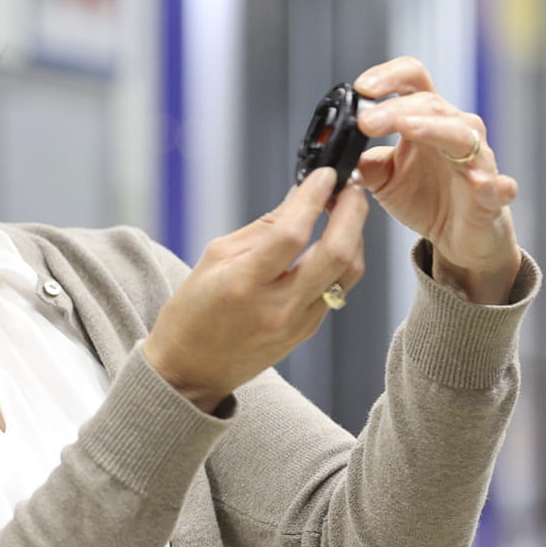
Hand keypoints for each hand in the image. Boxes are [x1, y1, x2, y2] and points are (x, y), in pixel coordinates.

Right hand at [143, 168, 368, 411]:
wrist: (191, 371)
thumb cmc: (192, 313)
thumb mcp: (213, 259)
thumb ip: (259, 230)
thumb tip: (296, 199)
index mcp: (244, 284)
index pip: (291, 234)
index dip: (312, 199)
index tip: (324, 175)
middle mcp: (277, 307)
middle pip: (336, 254)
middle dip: (351, 213)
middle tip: (350, 188)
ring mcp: (298, 323)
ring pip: (347, 273)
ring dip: (354, 237)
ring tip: (346, 212)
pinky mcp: (307, 332)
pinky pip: (337, 290)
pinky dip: (341, 261)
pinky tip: (333, 243)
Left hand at [352, 56, 521, 304]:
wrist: (458, 236)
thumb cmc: (426, 196)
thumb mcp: (382, 177)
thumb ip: (359, 162)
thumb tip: (329, 156)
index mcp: (424, 120)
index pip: (412, 80)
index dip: (389, 77)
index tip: (361, 88)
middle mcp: (453, 131)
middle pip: (431, 104)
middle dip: (396, 110)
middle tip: (366, 122)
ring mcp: (477, 162)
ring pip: (463, 134)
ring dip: (435, 129)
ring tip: (410, 129)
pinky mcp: (491, 197)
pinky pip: (498, 188)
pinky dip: (495, 185)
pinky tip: (486, 184)